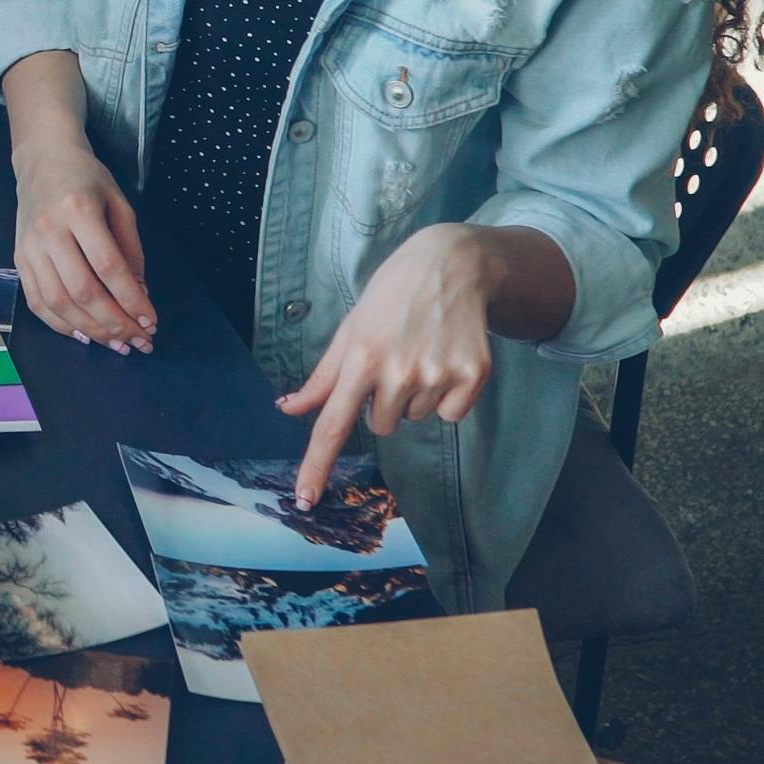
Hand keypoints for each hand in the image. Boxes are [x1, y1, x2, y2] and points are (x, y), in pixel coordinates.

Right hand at [13, 143, 156, 352]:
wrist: (42, 159)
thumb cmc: (87, 179)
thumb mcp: (120, 204)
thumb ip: (130, 250)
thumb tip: (138, 295)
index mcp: (78, 210)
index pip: (108, 267)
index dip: (132, 300)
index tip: (152, 322)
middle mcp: (49, 231)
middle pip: (83, 290)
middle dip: (115, 323)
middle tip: (139, 341)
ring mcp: (28, 247)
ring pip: (58, 302)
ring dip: (90, 330)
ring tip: (116, 343)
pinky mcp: (18, 259)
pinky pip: (36, 301)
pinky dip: (60, 324)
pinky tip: (83, 335)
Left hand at [279, 223, 497, 504]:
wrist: (452, 265)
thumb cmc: (391, 298)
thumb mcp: (350, 329)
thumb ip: (323, 378)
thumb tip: (289, 408)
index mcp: (361, 359)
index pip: (333, 425)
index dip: (317, 464)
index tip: (305, 498)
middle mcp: (398, 371)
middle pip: (383, 426)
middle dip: (385, 401)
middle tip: (396, 359)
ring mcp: (438, 375)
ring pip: (417, 419)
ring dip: (417, 394)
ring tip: (422, 351)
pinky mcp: (473, 376)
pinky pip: (452, 415)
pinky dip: (450, 395)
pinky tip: (447, 358)